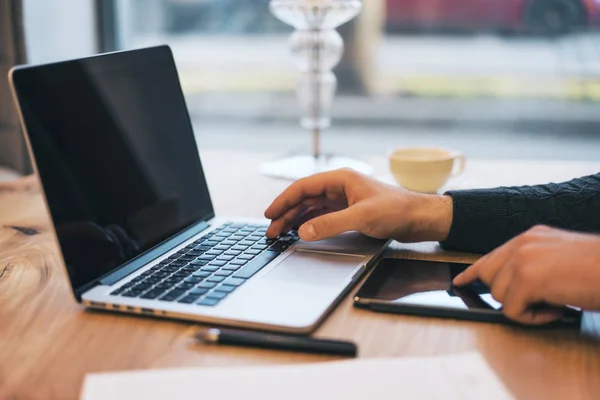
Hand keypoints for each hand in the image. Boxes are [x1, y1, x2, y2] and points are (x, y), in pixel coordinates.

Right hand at [265, 169, 452, 241]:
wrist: (421, 218)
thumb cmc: (397, 210)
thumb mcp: (362, 217)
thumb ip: (331, 224)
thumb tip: (303, 231)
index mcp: (341, 179)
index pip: (303, 187)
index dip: (284, 200)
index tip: (270, 213)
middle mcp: (340, 186)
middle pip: (305, 198)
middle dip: (286, 213)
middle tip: (272, 230)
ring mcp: (345, 199)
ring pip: (312, 208)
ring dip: (296, 219)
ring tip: (282, 233)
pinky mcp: (350, 211)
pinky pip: (323, 216)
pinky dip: (310, 223)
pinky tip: (302, 232)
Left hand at [454, 225, 599, 324]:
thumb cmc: (597, 270)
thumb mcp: (559, 260)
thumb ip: (533, 265)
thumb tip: (513, 286)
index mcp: (530, 238)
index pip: (491, 256)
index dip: (474, 272)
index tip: (460, 281)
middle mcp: (522, 244)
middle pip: (488, 276)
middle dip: (504, 295)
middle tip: (530, 302)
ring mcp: (522, 259)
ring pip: (500, 296)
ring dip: (526, 308)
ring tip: (555, 303)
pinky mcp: (527, 278)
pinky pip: (513, 310)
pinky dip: (533, 318)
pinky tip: (556, 309)